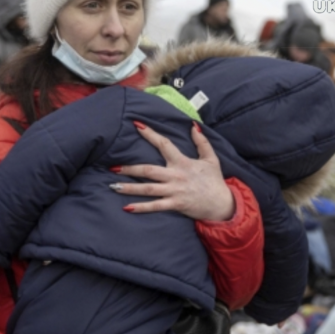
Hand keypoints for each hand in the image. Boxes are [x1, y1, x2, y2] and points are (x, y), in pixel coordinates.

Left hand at [110, 121, 233, 221]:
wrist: (222, 204)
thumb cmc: (214, 181)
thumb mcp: (211, 158)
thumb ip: (201, 142)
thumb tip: (193, 125)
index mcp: (182, 162)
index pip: (164, 144)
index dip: (150, 134)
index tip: (137, 126)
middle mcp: (175, 176)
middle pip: (148, 170)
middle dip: (129, 169)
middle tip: (112, 167)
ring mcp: (174, 191)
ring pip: (148, 189)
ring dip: (129, 188)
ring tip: (113, 186)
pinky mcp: (175, 204)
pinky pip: (155, 206)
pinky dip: (141, 207)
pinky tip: (127, 208)